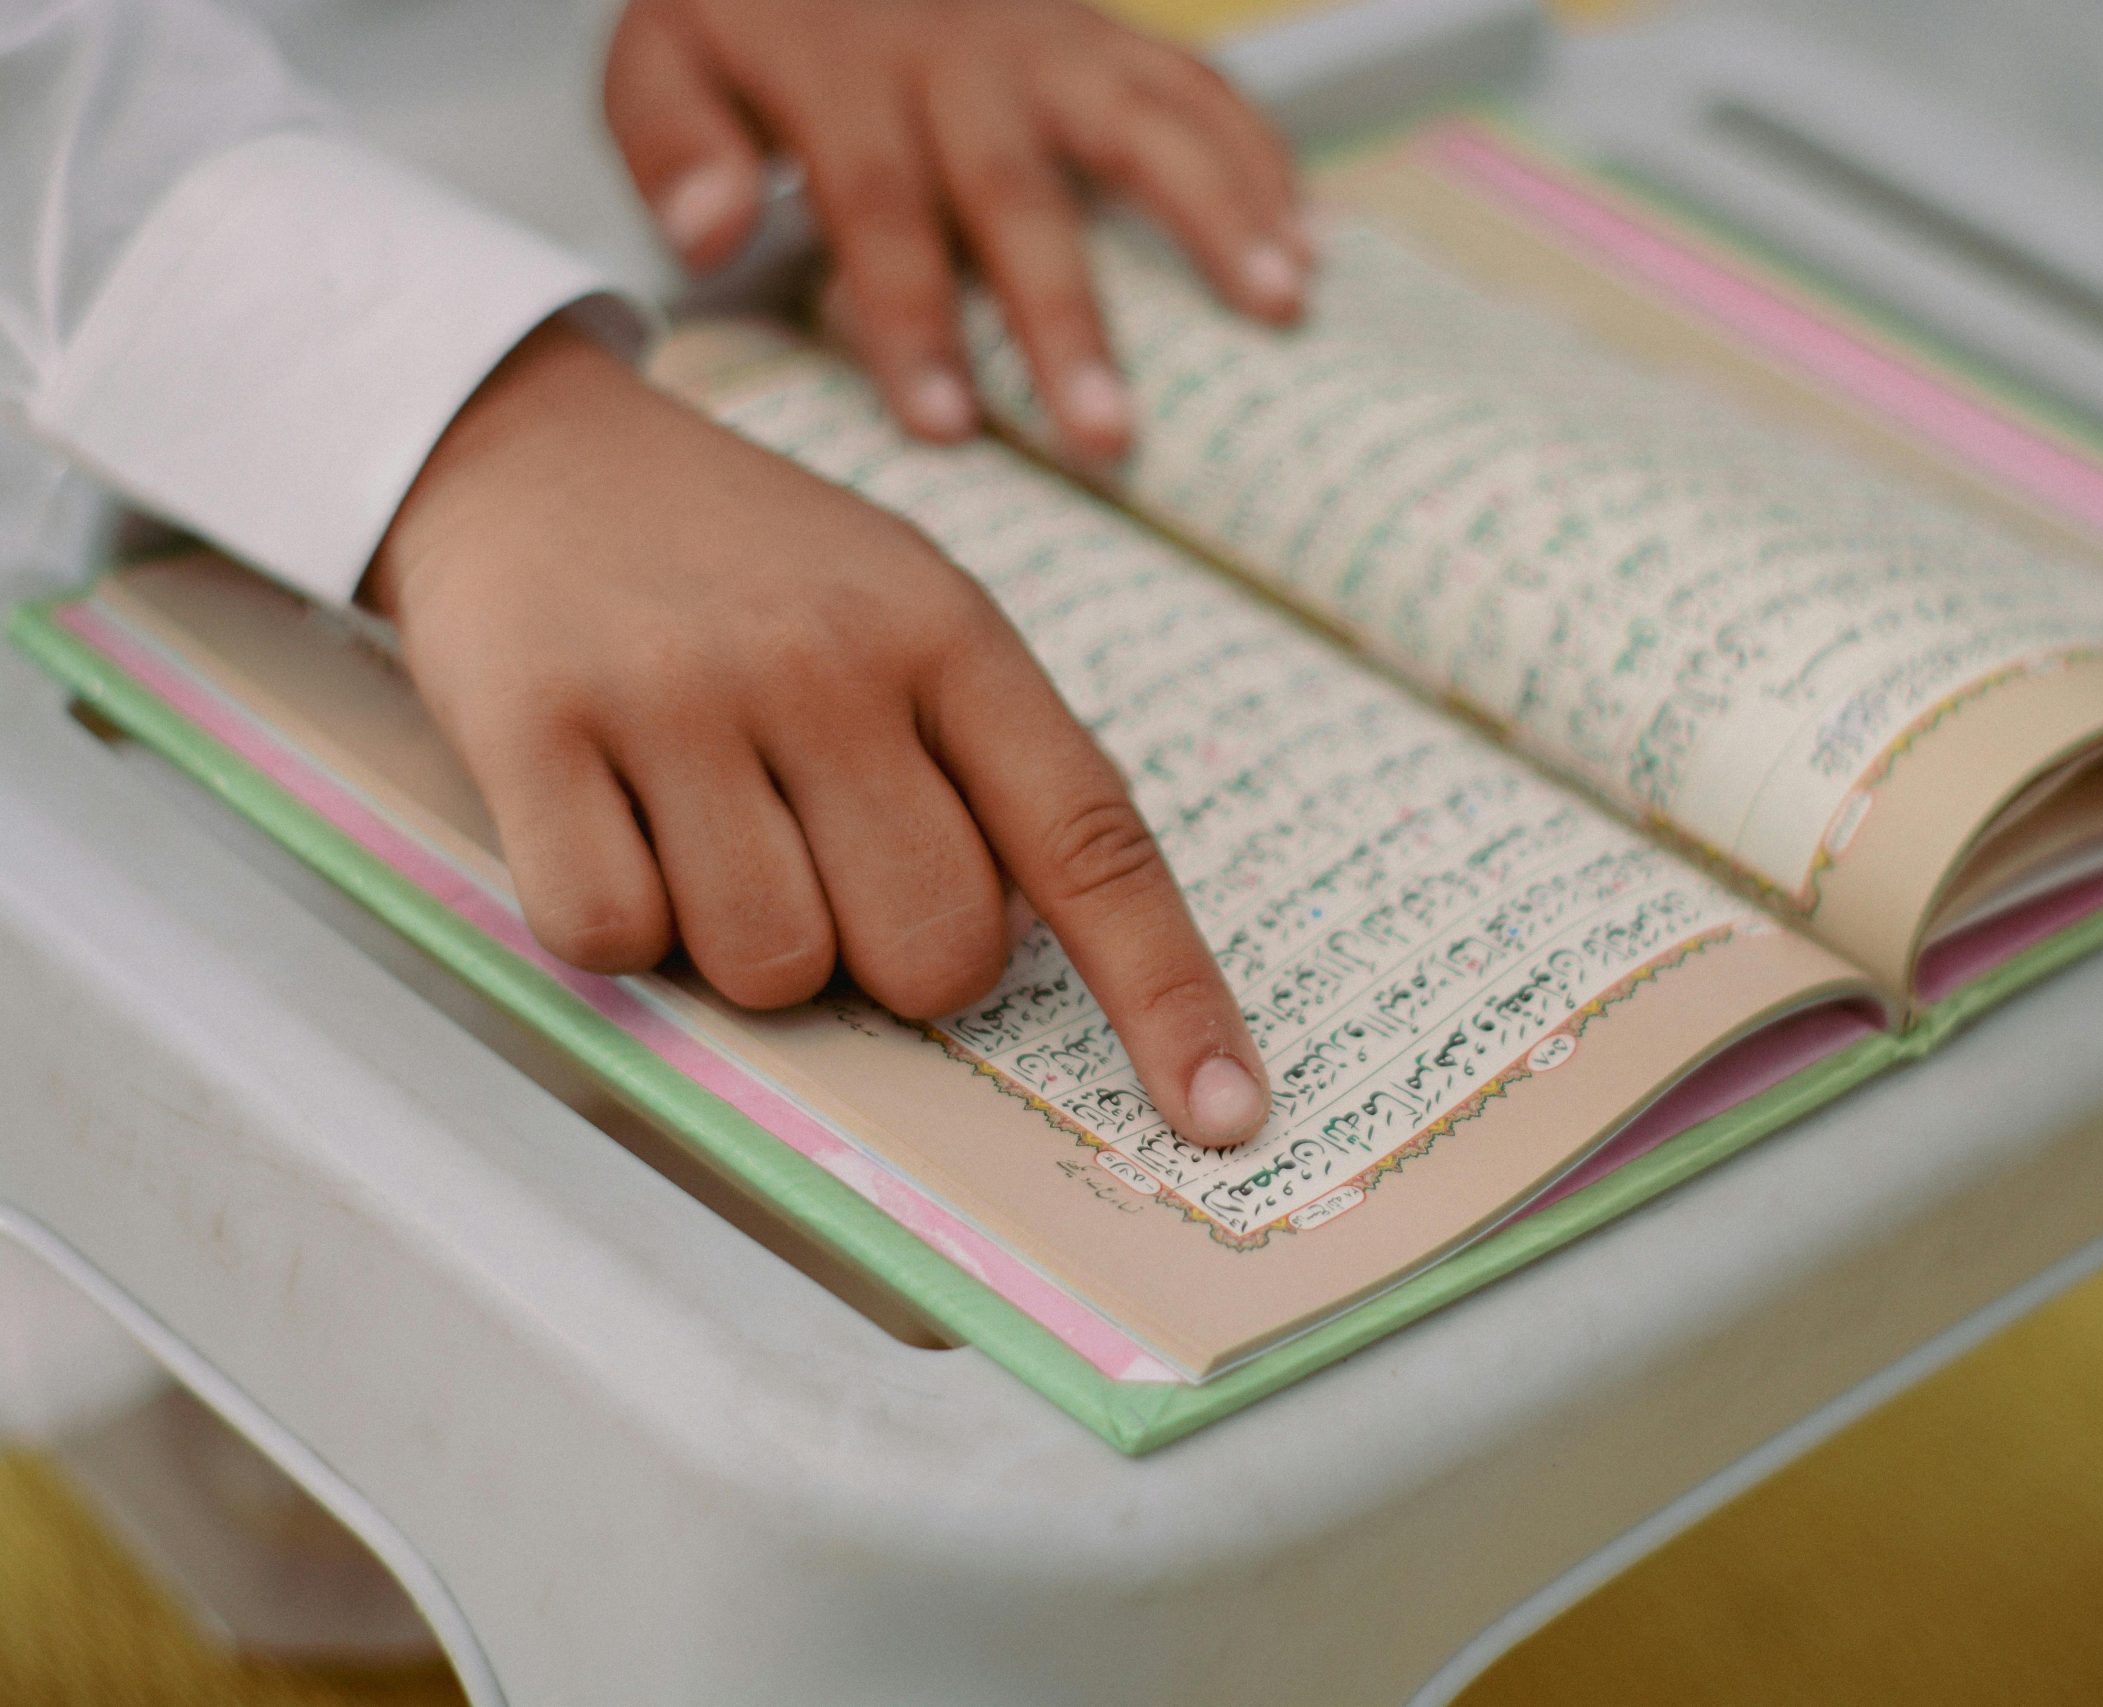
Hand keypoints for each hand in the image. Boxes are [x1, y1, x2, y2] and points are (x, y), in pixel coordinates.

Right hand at [365, 321, 1271, 1146]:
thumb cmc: (749, 569)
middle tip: (822, 862)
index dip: (1168, 995)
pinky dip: (613, 921)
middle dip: (889, 959)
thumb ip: (982, 763)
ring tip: (703, 823)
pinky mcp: (534, 724)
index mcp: (952, 634)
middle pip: (933, 954)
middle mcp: (832, 659)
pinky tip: (608, 820)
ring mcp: (681, 691)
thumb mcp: (903, 608)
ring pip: (772, 968)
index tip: (1226, 1113)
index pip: (1094, 843)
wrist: (531, 447)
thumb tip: (1041, 965)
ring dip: (742, 945)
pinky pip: (610, 937)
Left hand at [603, 0, 1307, 460]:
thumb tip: (708, 234)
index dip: (913, 317)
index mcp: (842, 69)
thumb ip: (672, 143)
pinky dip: (1263, 158)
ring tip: (1282, 305)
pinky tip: (1311, 239)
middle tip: (1109, 436)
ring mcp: (1050, 37)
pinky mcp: (1108, 35)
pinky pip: (1198, 86)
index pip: (880, 204)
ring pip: (1145, 121)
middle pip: (1021, 193)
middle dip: (1068, 319)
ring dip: (1220, 214)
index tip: (945, 426)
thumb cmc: (750, 18)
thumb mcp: (663, 56)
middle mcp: (961, 52)